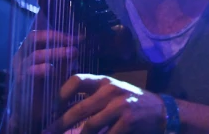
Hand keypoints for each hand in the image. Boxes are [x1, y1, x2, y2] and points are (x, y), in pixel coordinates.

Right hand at [9, 29, 78, 128]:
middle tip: (74, 42)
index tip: (78, 37)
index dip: (59, 32)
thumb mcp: (59, 66)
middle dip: (56, 37)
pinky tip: (54, 69)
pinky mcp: (20, 82)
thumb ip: (66, 53)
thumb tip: (81, 36)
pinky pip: (30, 71)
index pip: (41, 33)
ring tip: (73, 52)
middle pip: (34, 37)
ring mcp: (19, 69)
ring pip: (35, 54)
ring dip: (56, 52)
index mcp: (30, 49)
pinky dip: (43, 69)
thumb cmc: (47, 85)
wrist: (32, 112)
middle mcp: (22, 56)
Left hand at [45, 74, 166, 133]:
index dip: (61, 94)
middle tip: (47, 132)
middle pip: (78, 109)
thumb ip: (92, 97)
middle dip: (59, 125)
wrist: (161, 111)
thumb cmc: (131, 102)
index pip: (77, 80)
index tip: (51, 109)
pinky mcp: (128, 121)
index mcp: (104, 81)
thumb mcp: (113, 93)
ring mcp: (120, 105)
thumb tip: (62, 110)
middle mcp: (111, 90)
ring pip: (89, 126)